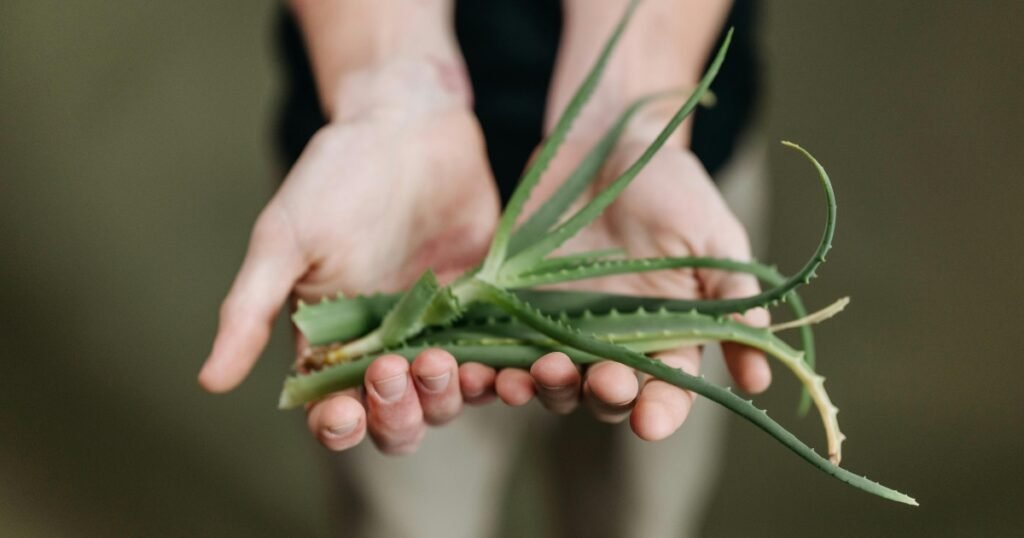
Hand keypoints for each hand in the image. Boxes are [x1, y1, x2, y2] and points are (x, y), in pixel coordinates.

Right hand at [199, 61, 501, 453]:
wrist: (409, 124)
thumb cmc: (335, 176)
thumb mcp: (284, 240)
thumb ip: (250, 310)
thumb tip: (208, 380)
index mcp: (332, 343)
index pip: (334, 412)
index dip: (340, 426)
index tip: (345, 411)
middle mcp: (388, 348)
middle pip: (398, 419)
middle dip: (399, 412)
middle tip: (397, 370)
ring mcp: (441, 332)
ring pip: (451, 397)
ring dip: (450, 396)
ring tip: (447, 363)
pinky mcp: (488, 309)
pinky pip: (502, 357)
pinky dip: (508, 374)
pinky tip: (513, 369)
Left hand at [492, 126, 771, 440]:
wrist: (606, 142)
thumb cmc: (670, 187)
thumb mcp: (713, 237)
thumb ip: (732, 301)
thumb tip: (761, 378)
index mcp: (667, 334)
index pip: (667, 390)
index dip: (661, 412)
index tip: (651, 421)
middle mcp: (613, 342)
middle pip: (606, 396)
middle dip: (604, 396)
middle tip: (601, 380)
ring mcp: (561, 326)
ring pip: (552, 382)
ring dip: (545, 388)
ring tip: (538, 374)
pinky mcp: (516, 306)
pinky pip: (501, 349)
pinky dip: (494, 367)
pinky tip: (485, 368)